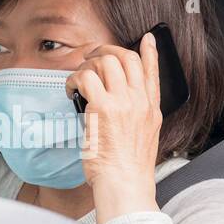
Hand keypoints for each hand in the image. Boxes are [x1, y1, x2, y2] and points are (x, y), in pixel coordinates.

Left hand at [66, 32, 161, 223]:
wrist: (125, 184)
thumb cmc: (129, 170)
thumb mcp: (144, 138)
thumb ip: (136, 117)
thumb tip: (117, 106)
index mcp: (152, 109)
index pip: (153, 72)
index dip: (150, 51)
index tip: (147, 39)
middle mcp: (140, 102)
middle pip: (126, 58)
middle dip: (106, 51)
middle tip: (91, 57)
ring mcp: (123, 102)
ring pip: (105, 62)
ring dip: (87, 65)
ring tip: (78, 79)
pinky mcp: (102, 108)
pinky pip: (85, 78)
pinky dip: (74, 79)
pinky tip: (70, 90)